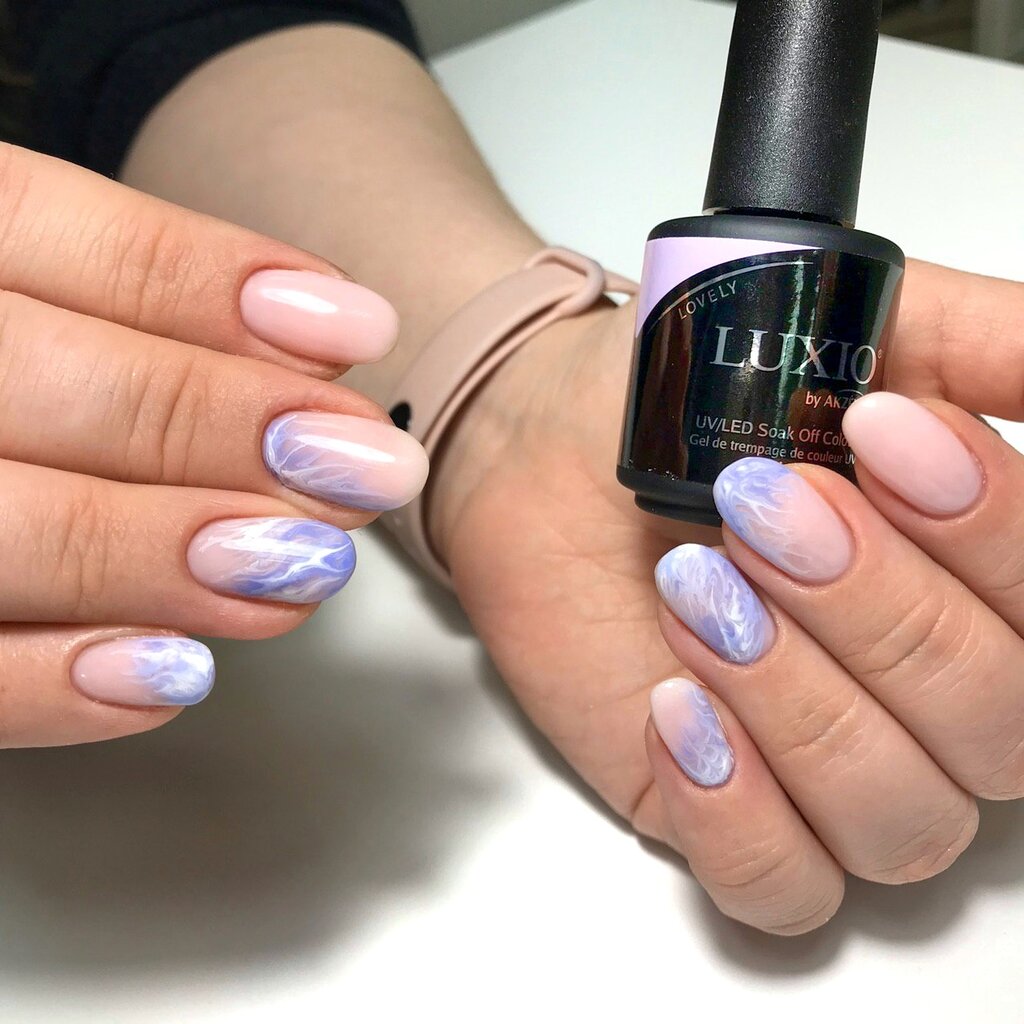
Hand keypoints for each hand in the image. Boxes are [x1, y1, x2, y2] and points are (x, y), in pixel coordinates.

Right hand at [0, 144, 425, 746]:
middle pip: (37, 376)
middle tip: (366, 465)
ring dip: (165, 553)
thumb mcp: (32, 300)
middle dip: (218, 424)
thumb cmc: (5, 373)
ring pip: (2, 527)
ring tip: (306, 568)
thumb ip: (147, 313)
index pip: (39, 225)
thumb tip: (327, 341)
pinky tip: (173, 675)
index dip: (204, 281)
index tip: (357, 328)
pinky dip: (54, 683)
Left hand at [431, 259, 1023, 934]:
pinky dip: (738, 813)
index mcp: (976, 584)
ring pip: (900, 820)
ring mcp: (824, 764)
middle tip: (758, 499)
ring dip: (797, 698)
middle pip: (994, 727)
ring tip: (694, 586)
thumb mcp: (848, 334)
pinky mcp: (726, 809)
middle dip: (874, 608)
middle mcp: (923, 692)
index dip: (989, 531)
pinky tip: (678, 709)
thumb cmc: (689, 394)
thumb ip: (987, 347)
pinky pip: (782, 890)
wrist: (548, 442)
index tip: (878, 430)